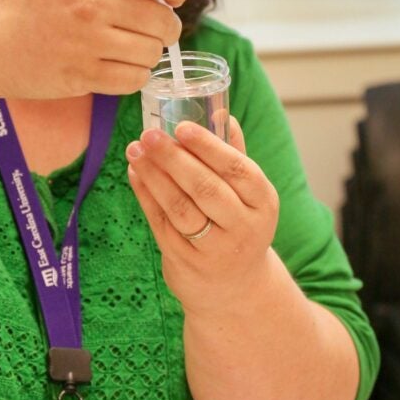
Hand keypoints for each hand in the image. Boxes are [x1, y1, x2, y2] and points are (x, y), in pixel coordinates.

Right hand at [0, 0, 187, 99]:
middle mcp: (92, 5)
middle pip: (163, 21)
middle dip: (164, 24)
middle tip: (148, 24)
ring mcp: (86, 44)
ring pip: (152, 53)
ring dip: (148, 51)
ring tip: (126, 43)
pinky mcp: (80, 77)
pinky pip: (132, 80)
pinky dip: (132, 74)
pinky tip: (116, 63)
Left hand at [125, 118, 279, 315]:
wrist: (234, 289)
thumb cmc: (238, 224)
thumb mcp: (247, 195)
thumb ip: (234, 154)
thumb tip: (220, 110)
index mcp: (263, 202)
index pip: (238, 169)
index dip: (209, 146)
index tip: (183, 126)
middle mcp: (243, 228)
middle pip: (205, 188)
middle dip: (173, 158)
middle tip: (149, 134)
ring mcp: (214, 249)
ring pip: (179, 207)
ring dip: (154, 175)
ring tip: (135, 149)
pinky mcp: (186, 262)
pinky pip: (161, 223)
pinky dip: (145, 195)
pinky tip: (136, 173)